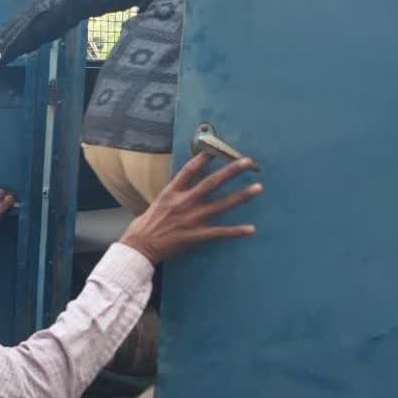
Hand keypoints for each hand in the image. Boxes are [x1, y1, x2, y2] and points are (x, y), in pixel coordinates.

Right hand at [119, 154, 261, 264]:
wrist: (138, 248)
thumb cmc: (143, 228)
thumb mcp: (156, 204)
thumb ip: (172, 196)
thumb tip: (183, 188)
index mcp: (171, 193)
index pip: (190, 171)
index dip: (204, 159)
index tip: (216, 150)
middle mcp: (184, 203)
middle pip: (212, 183)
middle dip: (231, 171)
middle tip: (248, 162)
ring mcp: (192, 219)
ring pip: (222, 205)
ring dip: (242, 196)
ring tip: (258, 188)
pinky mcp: (196, 235)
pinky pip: (220, 232)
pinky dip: (236, 231)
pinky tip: (251, 229)